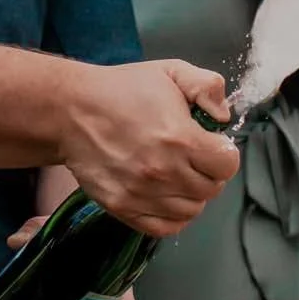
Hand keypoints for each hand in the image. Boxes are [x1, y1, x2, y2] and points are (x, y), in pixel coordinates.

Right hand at [60, 58, 236, 236]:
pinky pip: (165, 228)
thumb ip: (208, 86)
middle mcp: (164, 171)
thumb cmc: (122, 89)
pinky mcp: (123, 208)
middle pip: (211, 189)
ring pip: (191, 211)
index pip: (227, 165)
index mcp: (180, 138)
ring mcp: (142, 194)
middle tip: (194, 158)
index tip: (211, 144)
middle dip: (209, 173)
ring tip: (178, 174)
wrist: (71, 111)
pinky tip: (166, 195)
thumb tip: (223, 117)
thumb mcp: (170, 71)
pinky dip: (172, 216)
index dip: (224, 153)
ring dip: (191, 194)